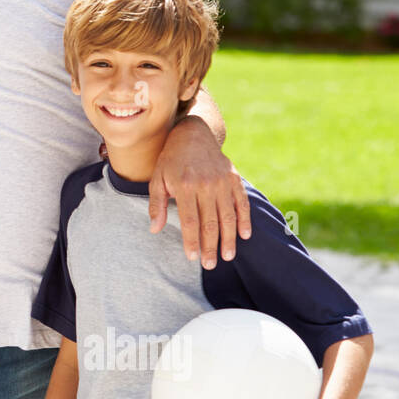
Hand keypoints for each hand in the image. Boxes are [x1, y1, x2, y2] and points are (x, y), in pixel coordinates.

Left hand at [148, 115, 250, 268]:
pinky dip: (244, 220)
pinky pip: (241, 203)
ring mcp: (222, 182)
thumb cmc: (171, 161)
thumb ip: (156, 205)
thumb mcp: (157, 179)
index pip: (190, 221)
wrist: (193, 134)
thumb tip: (154, 229)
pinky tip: (244, 236)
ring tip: (227, 256)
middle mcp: (206, 185)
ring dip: (229, 238)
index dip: (192, 241)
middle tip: (210, 264)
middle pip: (210, 222)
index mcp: (185, 186)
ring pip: (228, 216)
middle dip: (210, 246)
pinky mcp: (234, 179)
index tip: (192, 258)